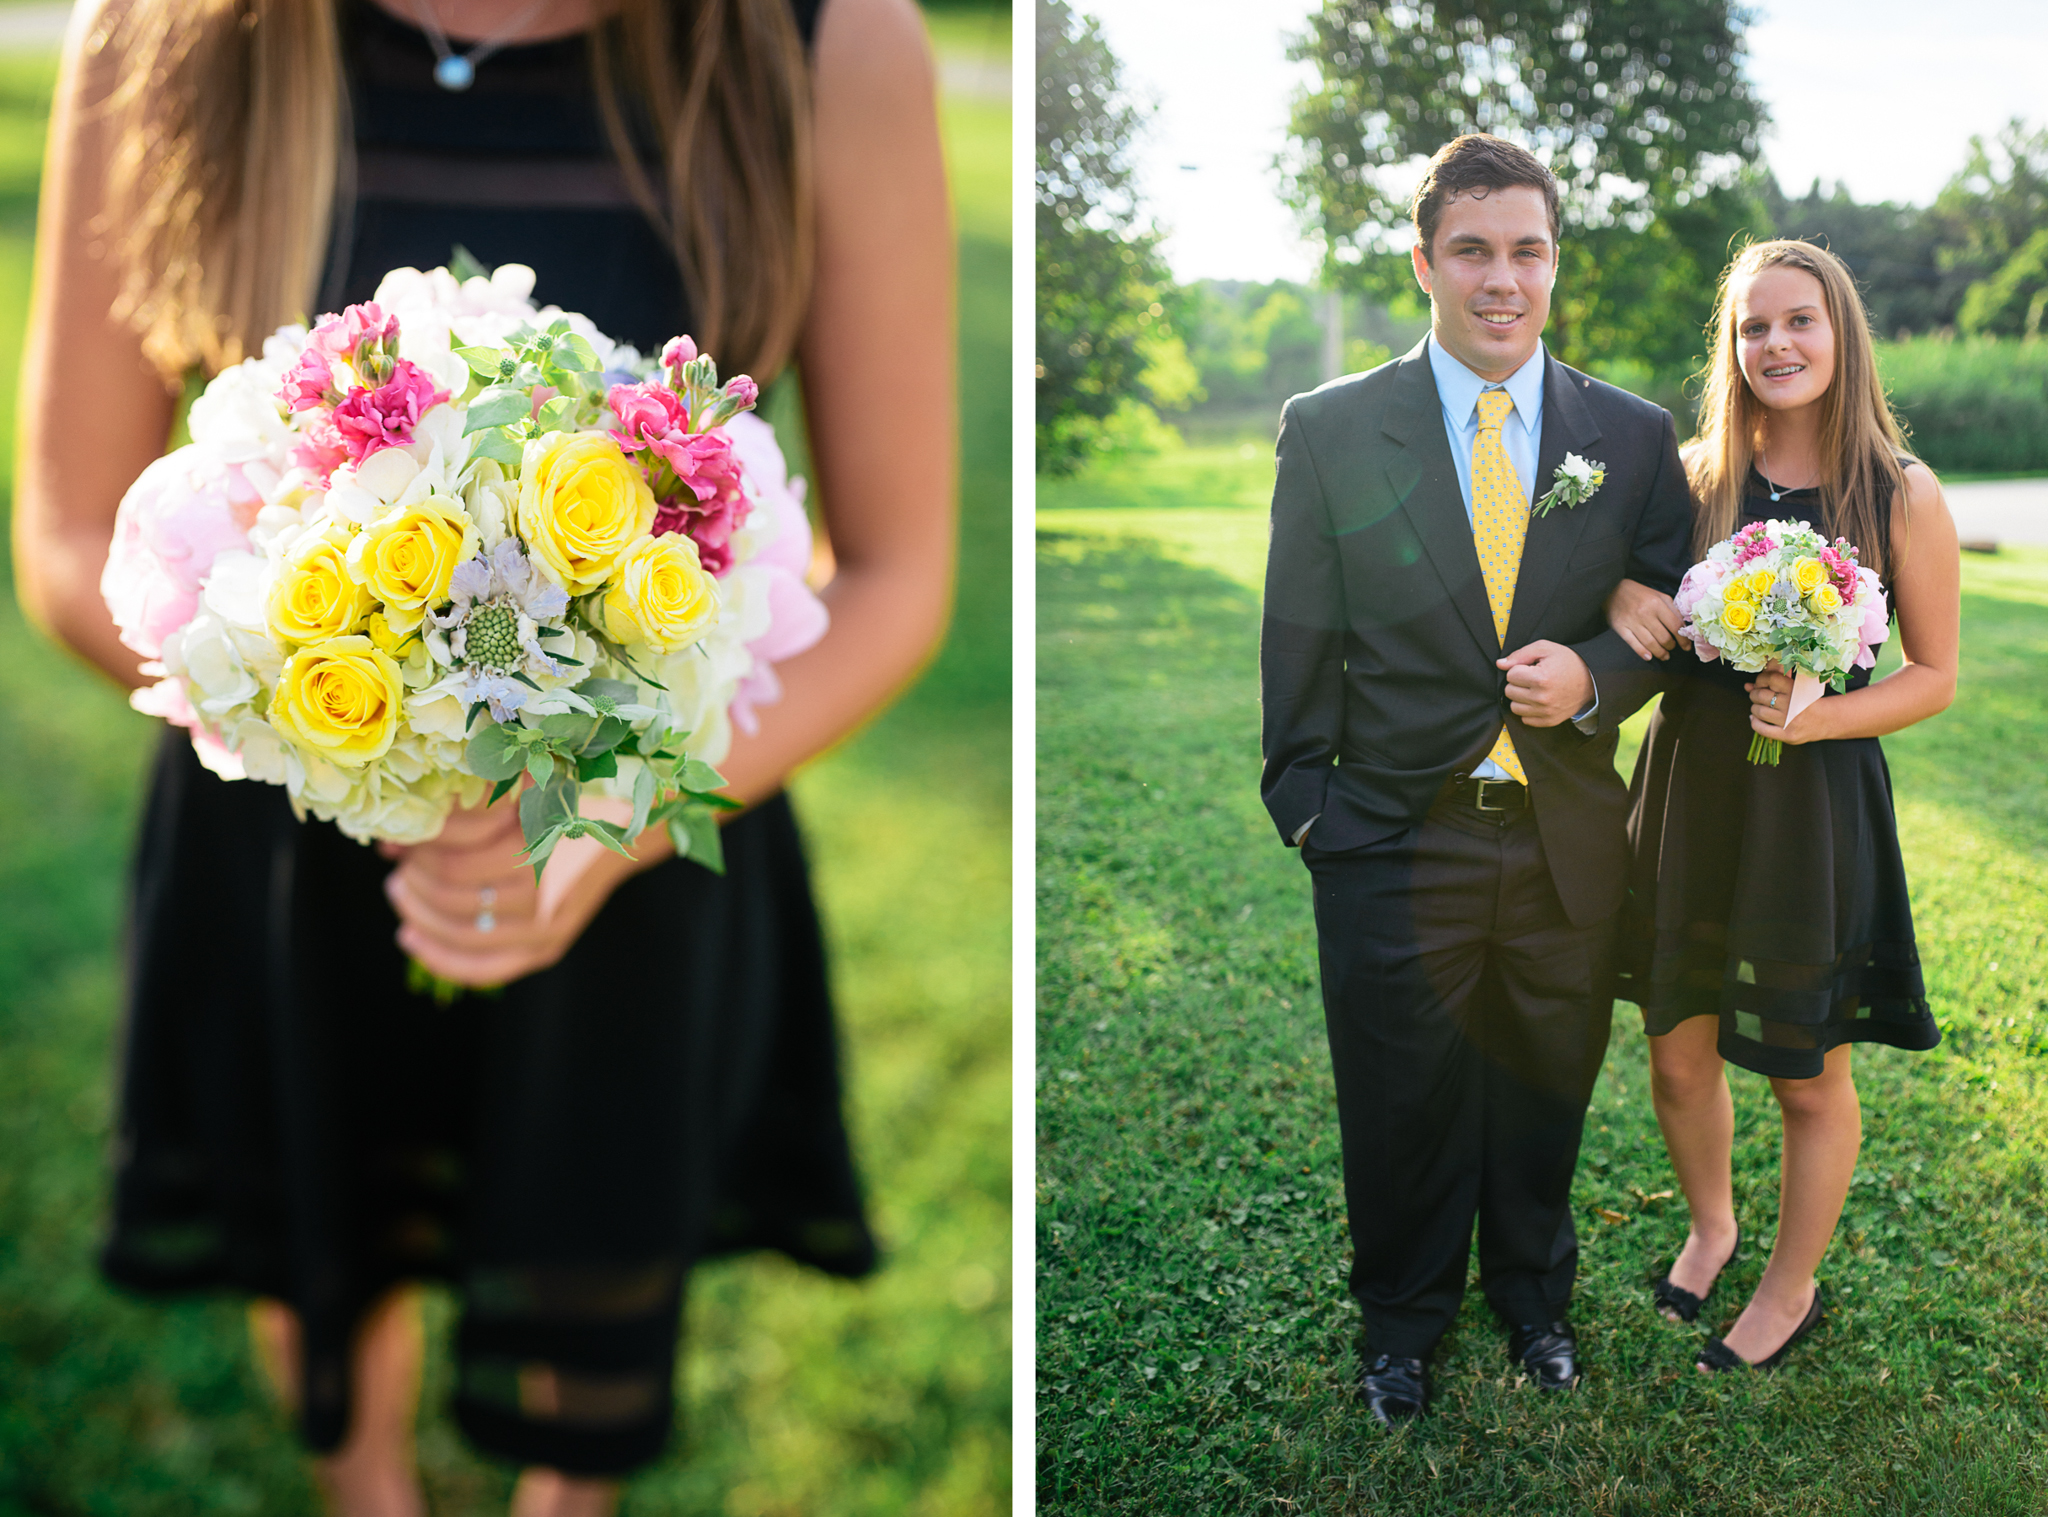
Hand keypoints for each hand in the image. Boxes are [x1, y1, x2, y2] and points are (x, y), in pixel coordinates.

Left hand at [381, 795, 650, 987]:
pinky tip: (411, 938)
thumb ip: (458, 810)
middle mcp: (545, 888)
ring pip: (460, 931)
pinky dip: (441, 959)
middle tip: (401, 866)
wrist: (622, 834)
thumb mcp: (516, 790)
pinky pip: (485, 968)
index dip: (418, 852)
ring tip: (401, 893)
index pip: (452, 861)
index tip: (404, 839)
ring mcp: (547, 925)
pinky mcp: (548, 947)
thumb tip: (390, 841)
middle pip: (452, 895)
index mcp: (536, 842)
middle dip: (414, 879)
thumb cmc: (565, 801)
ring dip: (418, 913)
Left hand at [1497, 640, 1593, 727]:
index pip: (1510, 675)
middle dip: (1518, 683)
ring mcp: (1545, 712)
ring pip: (1514, 707)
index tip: (1531, 668)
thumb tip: (1500, 664)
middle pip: (1509, 691)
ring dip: (1521, 697)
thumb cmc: (1567, 661)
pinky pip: (1525, 719)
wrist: (1591, 680)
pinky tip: (1539, 700)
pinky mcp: (1549, 721)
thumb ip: (1520, 654)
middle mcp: (1542, 698)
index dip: (1519, 669)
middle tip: (1533, 678)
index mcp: (1540, 678)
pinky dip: (1529, 710)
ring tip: (1535, 689)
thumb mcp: (1545, 649)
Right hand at [1605, 577, 1685, 660]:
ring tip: (1665, 656)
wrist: (1613, 590)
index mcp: (1657, 603)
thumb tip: (1684, 627)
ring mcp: (1632, 622)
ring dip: (1660, 653)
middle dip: (1671, 646)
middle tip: (1672, 648)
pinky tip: (1649, 657)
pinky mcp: (1620, 628)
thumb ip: (1672, 609)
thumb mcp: (1659, 596)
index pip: (1675, 626)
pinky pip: (1633, 644)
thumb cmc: (1640, 594)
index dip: (1683, 639)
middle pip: (1663, 637)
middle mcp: (1645, 613)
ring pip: (1650, 643)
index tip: (1686, 647)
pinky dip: (1643, 653)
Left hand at [1745, 668, 1827, 746]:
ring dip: (1754, 708)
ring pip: (1759, 711)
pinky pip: (1761, 729)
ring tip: (1759, 707)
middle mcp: (1793, 705)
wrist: (1827, 720)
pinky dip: (1754, 722)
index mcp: (1797, 690)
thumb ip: (1773, 684)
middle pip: (1761, 695)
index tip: (1761, 683)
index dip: (1761, 679)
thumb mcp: (1796, 688)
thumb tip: (1747, 686)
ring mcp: (1789, 721)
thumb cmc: (1808, 702)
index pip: (1771, 679)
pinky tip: (1756, 718)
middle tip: (1758, 696)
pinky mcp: (1787, 735)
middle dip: (1755, 694)